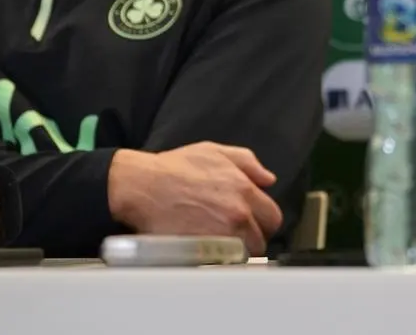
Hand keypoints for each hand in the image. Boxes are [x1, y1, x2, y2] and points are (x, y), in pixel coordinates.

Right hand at [108, 142, 283, 255]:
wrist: (143, 186)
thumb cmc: (174, 168)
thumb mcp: (214, 151)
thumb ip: (247, 162)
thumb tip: (268, 179)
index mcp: (244, 190)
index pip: (272, 217)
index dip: (263, 221)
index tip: (254, 222)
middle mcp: (237, 214)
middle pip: (260, 241)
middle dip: (251, 239)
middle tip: (236, 235)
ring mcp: (221, 235)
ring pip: (242, 256)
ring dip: (235, 252)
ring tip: (220, 243)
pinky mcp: (202, 252)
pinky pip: (221, 264)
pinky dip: (217, 261)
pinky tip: (207, 250)